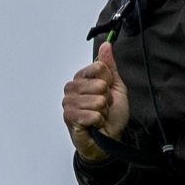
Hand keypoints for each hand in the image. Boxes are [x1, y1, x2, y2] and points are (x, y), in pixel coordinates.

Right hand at [62, 42, 130, 158]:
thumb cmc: (110, 116)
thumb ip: (110, 66)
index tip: (107, 92)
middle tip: (103, 107)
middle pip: (99, 84)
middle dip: (106, 99)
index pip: (99, 67)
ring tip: (99, 117)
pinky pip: (93, 115)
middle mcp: (72, 88)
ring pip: (97, 101)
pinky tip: (94, 125)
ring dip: (103, 112)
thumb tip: (106, 44)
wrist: (109, 140)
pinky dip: (98, 121)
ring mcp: (68, 103)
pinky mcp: (69, 117)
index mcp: (81, 78)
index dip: (109, 82)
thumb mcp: (116, 87)